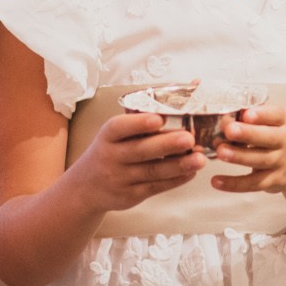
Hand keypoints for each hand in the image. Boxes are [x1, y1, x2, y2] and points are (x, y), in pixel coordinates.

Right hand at [62, 112, 205, 213]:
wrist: (86, 188)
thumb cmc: (111, 150)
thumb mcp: (114, 134)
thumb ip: (141, 118)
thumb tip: (187, 89)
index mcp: (107, 136)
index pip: (119, 128)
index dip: (138, 123)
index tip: (158, 118)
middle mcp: (111, 157)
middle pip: (140, 150)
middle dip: (166, 145)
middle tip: (189, 138)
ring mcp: (120, 179)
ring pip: (152, 171)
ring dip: (178, 165)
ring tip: (199, 159)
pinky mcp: (130, 196)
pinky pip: (155, 188)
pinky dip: (175, 180)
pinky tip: (191, 172)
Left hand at [211, 106, 285, 193]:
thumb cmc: (277, 139)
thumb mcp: (272, 124)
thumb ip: (251, 120)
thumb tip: (223, 120)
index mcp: (282, 122)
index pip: (276, 115)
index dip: (262, 114)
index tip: (247, 114)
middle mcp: (284, 141)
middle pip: (268, 137)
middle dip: (248, 134)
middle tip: (229, 130)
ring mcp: (280, 162)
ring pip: (260, 160)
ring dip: (239, 156)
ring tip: (221, 152)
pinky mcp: (273, 181)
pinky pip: (253, 183)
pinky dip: (234, 184)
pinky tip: (217, 181)